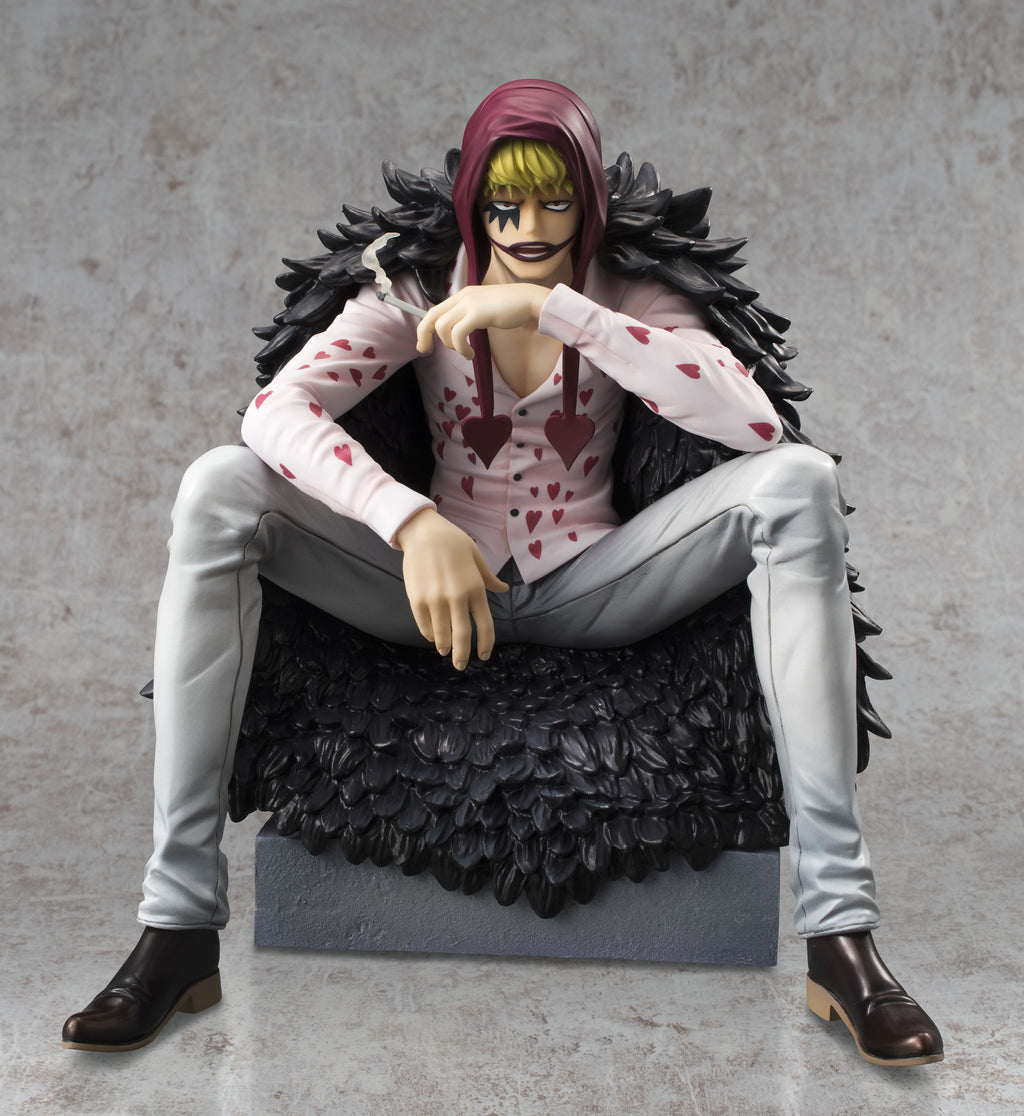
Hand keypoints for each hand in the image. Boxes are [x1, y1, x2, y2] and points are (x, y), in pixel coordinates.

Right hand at [395, 507, 508, 669]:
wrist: (423, 532)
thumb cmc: (453, 542)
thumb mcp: (477, 557)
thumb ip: (489, 579)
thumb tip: (504, 590)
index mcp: (476, 589)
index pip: (485, 625)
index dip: (486, 645)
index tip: (483, 655)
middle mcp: (457, 597)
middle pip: (462, 637)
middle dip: (462, 655)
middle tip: (461, 665)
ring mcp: (436, 600)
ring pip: (441, 635)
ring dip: (444, 647)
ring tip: (444, 650)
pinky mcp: (417, 599)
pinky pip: (425, 625)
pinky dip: (429, 634)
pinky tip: (432, 637)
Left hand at [415, 284, 548, 359]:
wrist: (529, 300)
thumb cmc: (510, 308)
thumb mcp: (483, 308)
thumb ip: (469, 315)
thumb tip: (456, 331)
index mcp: (462, 296)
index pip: (434, 310)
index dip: (424, 328)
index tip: (423, 344)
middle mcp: (462, 297)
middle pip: (432, 317)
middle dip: (424, 335)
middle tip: (424, 350)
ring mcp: (469, 304)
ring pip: (443, 327)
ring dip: (451, 345)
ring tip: (465, 352)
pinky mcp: (477, 313)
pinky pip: (458, 334)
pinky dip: (461, 348)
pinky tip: (471, 354)